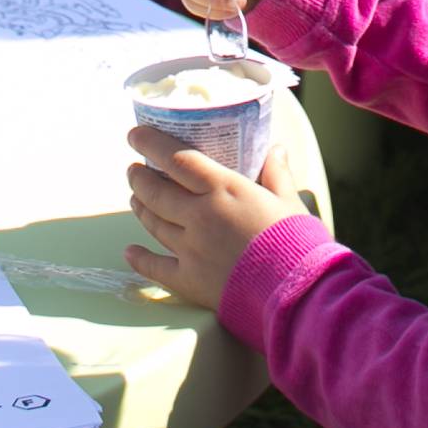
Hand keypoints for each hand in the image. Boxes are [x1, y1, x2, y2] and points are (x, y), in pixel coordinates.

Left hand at [125, 136, 314, 309]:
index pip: (175, 158)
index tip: (136, 133)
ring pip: (154, 223)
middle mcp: (199, 215)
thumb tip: (276, 149)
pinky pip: (157, 268)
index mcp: (222, 189)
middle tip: (134, 169)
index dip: (150, 142)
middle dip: (140, 177)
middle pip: (156, 191)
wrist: (297, 295)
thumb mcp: (289, 201)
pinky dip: (140, 260)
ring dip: (140, 208)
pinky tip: (130, 253)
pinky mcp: (191, 281)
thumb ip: (277, 174)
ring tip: (135, 197)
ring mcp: (191, 249)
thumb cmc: (297, 243)